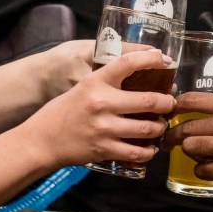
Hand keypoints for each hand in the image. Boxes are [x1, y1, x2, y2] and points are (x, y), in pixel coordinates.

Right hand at [24, 48, 175, 168]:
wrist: (42, 140)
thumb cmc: (64, 111)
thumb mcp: (83, 87)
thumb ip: (107, 82)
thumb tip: (139, 78)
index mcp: (95, 82)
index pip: (128, 63)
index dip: (151, 59)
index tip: (165, 59)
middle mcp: (102, 103)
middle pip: (149, 100)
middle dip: (167, 102)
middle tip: (170, 102)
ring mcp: (105, 128)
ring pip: (148, 128)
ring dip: (160, 126)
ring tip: (161, 124)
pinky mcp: (105, 150)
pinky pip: (137, 152)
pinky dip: (149, 151)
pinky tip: (150, 147)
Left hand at [164, 92, 212, 207]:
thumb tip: (198, 115)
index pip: (194, 99)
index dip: (175, 106)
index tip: (169, 111)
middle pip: (187, 126)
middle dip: (174, 135)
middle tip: (169, 140)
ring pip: (190, 146)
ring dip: (191, 153)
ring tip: (200, 155)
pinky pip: (201, 168)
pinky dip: (203, 170)